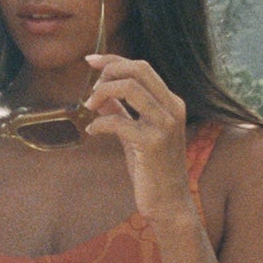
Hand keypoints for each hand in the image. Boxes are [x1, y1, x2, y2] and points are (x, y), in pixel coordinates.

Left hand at [82, 52, 193, 227]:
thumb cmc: (152, 169)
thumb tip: (100, 96)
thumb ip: (121, 113)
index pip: (142, 67)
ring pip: (129, 87)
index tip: (91, 61)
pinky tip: (92, 131)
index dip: (114, 60)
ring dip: (102, 92)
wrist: (169, 202)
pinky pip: (118, 121)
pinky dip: (99, 123)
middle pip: (138, 69)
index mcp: (171, 102)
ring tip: (90, 107)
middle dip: (108, 71)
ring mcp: (164, 124)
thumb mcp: (135, 135)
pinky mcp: (153, 143)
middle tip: (91, 89)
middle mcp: (172, 108)